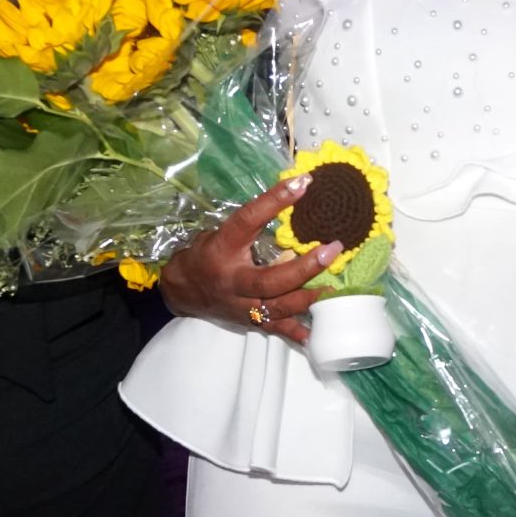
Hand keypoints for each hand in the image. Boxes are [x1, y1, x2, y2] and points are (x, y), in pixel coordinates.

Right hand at [156, 173, 342, 345]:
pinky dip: (296, 331)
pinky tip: (315, 332)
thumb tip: (292, 198)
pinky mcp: (249, 322)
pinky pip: (275, 328)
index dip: (274, 201)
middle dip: (304, 267)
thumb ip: (252, 224)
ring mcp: (241, 305)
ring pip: (278, 307)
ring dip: (307, 297)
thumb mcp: (221, 232)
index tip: (302, 184)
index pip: (248, 220)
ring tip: (332, 286)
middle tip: (332, 250)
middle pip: (270, 280)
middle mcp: (232, 280)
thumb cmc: (206, 254)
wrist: (182, 290)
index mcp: (222, 249)